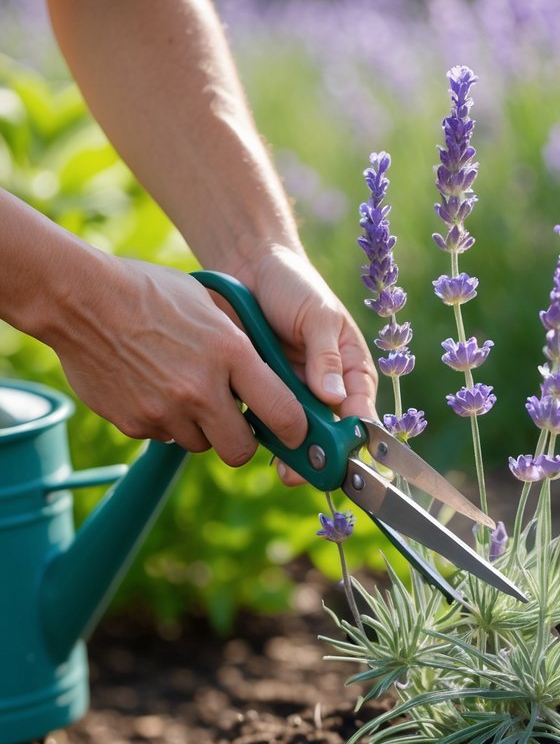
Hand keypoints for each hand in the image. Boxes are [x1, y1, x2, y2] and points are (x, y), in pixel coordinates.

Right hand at [48, 256, 310, 466]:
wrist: (81, 298)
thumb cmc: (151, 292)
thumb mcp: (211, 307)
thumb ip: (241, 346)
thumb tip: (268, 376)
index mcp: (230, 353)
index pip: (283, 413)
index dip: (295, 430)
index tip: (295, 432)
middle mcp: (200, 389)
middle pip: (240, 450)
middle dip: (241, 441)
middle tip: (233, 422)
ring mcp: (165, 411)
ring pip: (199, 444)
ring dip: (198, 427)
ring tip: (181, 389)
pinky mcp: (134, 423)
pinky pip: (162, 436)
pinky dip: (163, 421)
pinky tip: (150, 386)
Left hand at [232, 245, 377, 485]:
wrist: (250, 270)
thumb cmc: (294, 286)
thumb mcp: (317, 315)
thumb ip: (326, 355)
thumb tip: (333, 395)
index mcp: (352, 372)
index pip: (362, 413)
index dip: (355, 439)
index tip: (342, 456)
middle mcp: (327, 390)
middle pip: (329, 436)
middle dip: (317, 457)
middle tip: (299, 471)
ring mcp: (295, 395)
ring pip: (298, 435)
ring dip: (289, 452)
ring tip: (279, 467)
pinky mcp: (265, 394)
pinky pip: (267, 422)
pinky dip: (261, 433)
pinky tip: (252, 439)